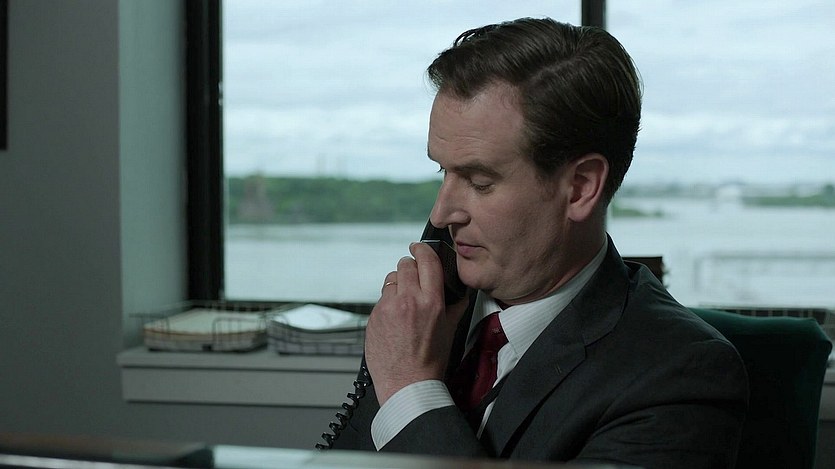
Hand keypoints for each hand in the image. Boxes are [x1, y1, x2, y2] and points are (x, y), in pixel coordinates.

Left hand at [365, 242, 469, 404]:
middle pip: (405, 265)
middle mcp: (408, 301)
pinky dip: (387, 303)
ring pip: (390, 280)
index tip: (420, 248)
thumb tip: (459, 292)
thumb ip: (455, 306)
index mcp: (431, 302)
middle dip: (410, 268)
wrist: (407, 384)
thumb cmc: (430, 362)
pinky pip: (380, 299)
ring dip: (397, 285)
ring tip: (404, 302)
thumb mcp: (450, 330)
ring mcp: (387, 308)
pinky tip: (394, 319)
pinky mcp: (373, 317)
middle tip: (414, 278)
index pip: (427, 261)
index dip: (423, 250)